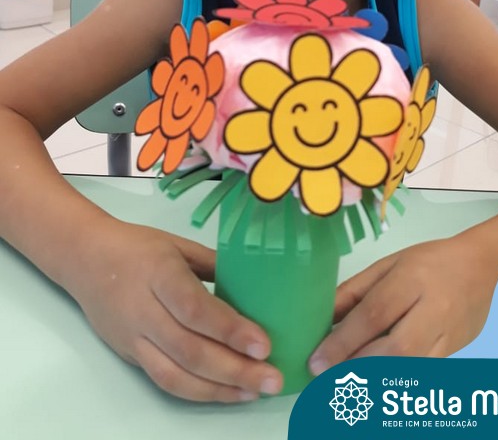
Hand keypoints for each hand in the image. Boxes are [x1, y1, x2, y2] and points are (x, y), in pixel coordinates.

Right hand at [66, 220, 282, 401]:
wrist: (84, 259)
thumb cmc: (137, 247)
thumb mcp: (178, 245)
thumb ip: (215, 265)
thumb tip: (256, 284)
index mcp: (159, 273)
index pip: (195, 308)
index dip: (230, 330)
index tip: (264, 345)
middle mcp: (143, 310)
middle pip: (190, 350)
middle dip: (235, 370)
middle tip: (272, 379)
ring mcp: (133, 338)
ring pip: (176, 375)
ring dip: (220, 390)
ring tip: (256, 391)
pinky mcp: (130, 356)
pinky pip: (165, 381)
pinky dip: (199, 392)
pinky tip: (227, 392)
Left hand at [309, 234, 497, 372]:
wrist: (480, 265)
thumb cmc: (428, 261)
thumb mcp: (386, 266)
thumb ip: (353, 292)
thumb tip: (322, 319)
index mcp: (412, 279)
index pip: (374, 315)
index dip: (343, 342)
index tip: (317, 361)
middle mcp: (434, 309)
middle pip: (395, 348)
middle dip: (357, 366)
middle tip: (326, 377)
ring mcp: (450, 334)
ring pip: (411, 367)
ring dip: (376, 379)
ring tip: (345, 383)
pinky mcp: (457, 352)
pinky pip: (423, 371)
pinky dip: (397, 379)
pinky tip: (375, 381)